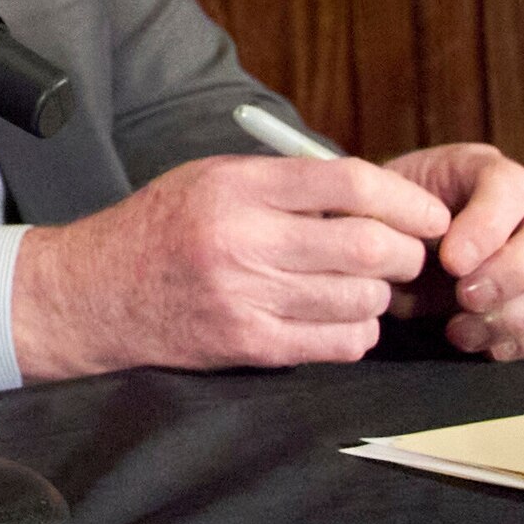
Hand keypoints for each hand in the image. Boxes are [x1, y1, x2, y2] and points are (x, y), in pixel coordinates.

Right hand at [8, 152, 454, 379]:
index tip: (429, 214)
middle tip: (403, 256)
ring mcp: (247, 296)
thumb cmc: (161, 228)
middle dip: (405, 254)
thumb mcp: (211, 179)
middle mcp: (242, 239)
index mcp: (236, 186)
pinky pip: (341, 343)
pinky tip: (338, 318)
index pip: (350, 184)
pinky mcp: (250, 344)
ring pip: (363, 299)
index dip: (407, 200)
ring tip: (360, 286)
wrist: (94, 293)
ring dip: (378, 295)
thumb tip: (378, 198)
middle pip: (370, 246)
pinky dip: (356, 332)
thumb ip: (288, 184)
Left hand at [383, 142, 523, 357]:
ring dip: (519, 314)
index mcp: (485, 171)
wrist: (389, 254)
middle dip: (518, 271)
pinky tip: (489, 346)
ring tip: (460, 332)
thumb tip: (441, 258)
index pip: (512, 184)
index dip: (489, 225)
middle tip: (466, 298)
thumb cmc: (386, 226)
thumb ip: (404, 224)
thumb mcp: (381, 214)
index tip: (450, 262)